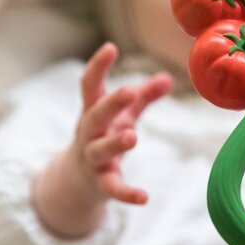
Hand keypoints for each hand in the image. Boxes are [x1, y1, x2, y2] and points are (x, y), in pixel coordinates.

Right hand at [70, 42, 172, 203]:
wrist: (76, 181)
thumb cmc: (103, 136)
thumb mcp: (123, 116)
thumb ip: (144, 97)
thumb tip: (168, 78)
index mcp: (93, 111)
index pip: (90, 85)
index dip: (98, 66)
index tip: (110, 47)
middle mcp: (89, 133)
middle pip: (96, 116)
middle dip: (110, 104)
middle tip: (129, 90)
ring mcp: (92, 159)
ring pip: (99, 150)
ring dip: (114, 143)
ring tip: (132, 137)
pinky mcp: (100, 184)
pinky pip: (112, 188)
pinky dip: (126, 194)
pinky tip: (144, 197)